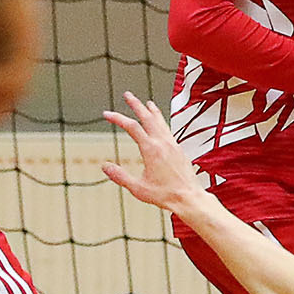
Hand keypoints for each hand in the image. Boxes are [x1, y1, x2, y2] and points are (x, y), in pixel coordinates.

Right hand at [99, 92, 208, 211]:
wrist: (189, 198)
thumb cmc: (165, 195)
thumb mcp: (138, 188)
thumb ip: (120, 176)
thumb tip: (104, 166)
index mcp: (151, 149)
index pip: (132, 127)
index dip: (118, 118)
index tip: (107, 114)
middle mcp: (163, 143)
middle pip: (147, 117)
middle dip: (136, 104)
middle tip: (128, 95)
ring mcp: (173, 145)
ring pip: (161, 122)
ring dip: (151, 111)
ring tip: (147, 103)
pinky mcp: (179, 149)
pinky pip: (168, 130)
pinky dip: (161, 122)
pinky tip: (160, 124)